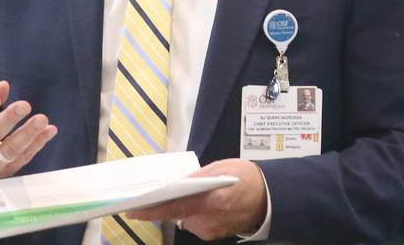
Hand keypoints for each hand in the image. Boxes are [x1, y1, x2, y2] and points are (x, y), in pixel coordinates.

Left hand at [127, 158, 266, 240]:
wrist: (270, 199)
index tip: (133, 210)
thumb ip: (196, 177)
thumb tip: (174, 183)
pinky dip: (193, 212)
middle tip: (150, 197)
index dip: (152, 210)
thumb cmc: (246, 178)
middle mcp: (209, 220)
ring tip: (195, 193)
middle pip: (176, 213)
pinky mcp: (213, 234)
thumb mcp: (220, 168)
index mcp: (211, 201)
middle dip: (164, 204)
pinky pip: (194, 222)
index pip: (174, 207)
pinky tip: (204, 202)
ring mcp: (211, 229)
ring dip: (183, 206)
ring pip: (184, 218)